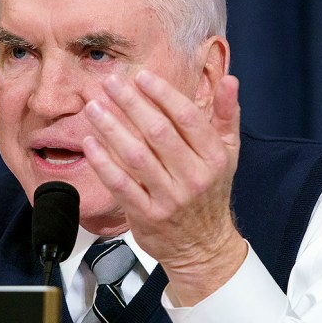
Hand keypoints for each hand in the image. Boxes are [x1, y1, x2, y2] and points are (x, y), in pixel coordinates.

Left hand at [82, 70, 246, 304]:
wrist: (204, 246)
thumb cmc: (210, 192)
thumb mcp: (228, 153)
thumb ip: (227, 115)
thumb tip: (230, 80)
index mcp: (213, 156)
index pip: (186, 117)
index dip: (162, 94)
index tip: (140, 76)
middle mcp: (193, 176)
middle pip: (158, 132)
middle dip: (130, 104)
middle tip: (109, 83)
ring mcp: (169, 197)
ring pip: (136, 156)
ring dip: (111, 128)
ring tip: (93, 108)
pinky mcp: (146, 215)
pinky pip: (121, 184)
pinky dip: (103, 163)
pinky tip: (90, 143)